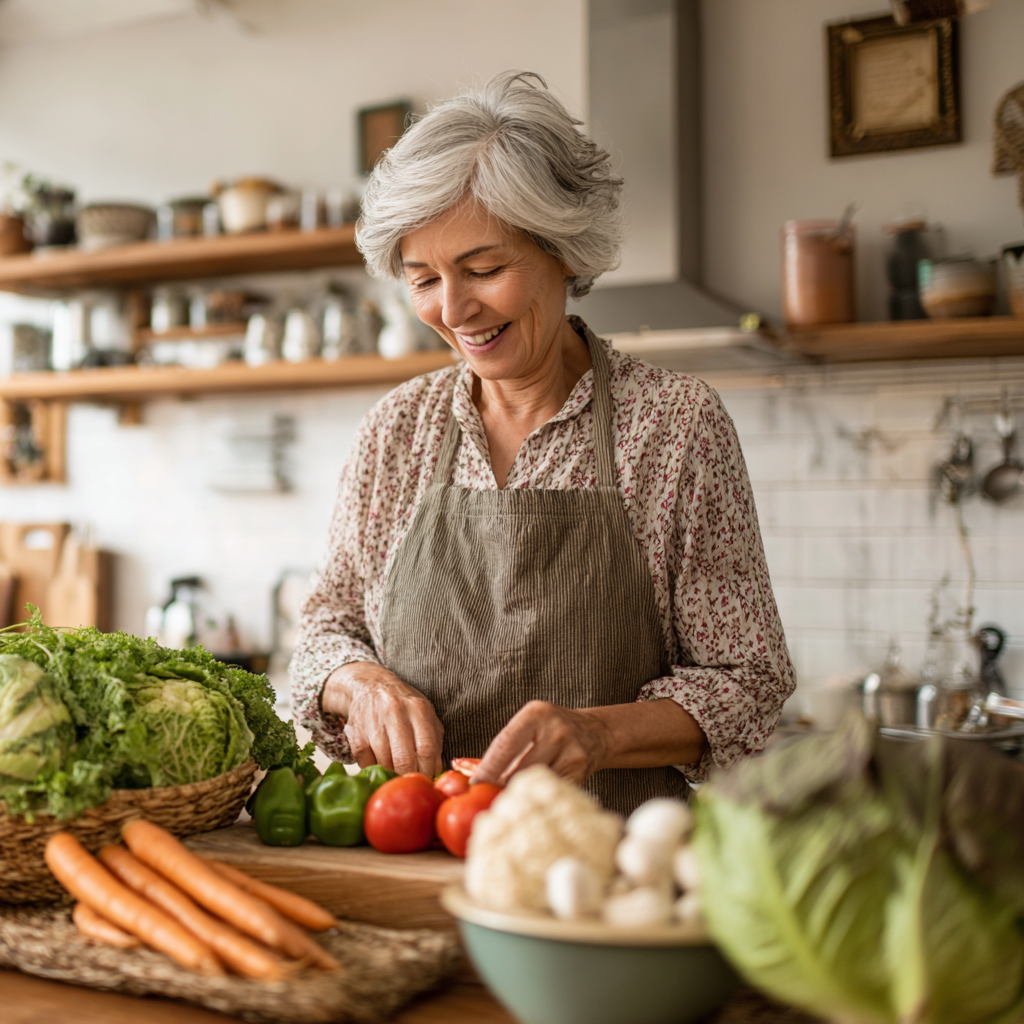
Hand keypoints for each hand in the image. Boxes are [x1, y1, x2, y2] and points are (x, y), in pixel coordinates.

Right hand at [322, 662, 443, 776]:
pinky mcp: (355, 734)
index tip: (428, 781)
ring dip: (392, 776)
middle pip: (404, 758)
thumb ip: (434, 742)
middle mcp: (395, 713)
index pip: (426, 748)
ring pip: (384, 763)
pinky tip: (380, 766)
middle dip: (409, 777)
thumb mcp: (425, 715)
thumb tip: (437, 773)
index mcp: (418, 709)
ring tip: (397, 777)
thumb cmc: (404, 706)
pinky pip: (366, 763)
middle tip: (411, 785)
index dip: (428, 771)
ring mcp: (373, 723)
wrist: (371, 686)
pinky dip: (374, 770)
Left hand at [474, 698, 707, 786]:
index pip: (504, 746)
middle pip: (518, 770)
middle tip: (483, 801)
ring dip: (516, 796)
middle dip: (498, 787)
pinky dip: (535, 798)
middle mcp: (555, 731)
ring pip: (533, 784)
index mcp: (536, 715)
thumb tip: (466, 772)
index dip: (486, 769)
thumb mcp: (529, 725)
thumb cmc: (550, 729)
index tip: (473, 786)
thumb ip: (503, 748)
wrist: (594, 732)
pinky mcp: (580, 773)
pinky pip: (549, 791)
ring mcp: (571, 753)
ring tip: (503, 804)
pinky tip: (527, 803)